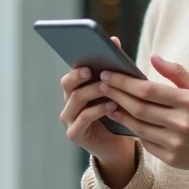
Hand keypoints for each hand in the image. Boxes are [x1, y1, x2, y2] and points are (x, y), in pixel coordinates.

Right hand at [59, 37, 137, 182]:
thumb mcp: (117, 90)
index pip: (73, 70)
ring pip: (76, 99)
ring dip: (92, 91)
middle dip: (79, 74)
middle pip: (68, 83)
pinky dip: (98, 110)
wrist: (119, 146)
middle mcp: (69, 102)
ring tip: (107, 87)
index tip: (94, 50)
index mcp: (76, 89)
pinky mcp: (75, 134)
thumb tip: (114, 41)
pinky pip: (83, 118)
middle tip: (91, 69)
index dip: (83, 59)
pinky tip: (113, 106)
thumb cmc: (118, 114)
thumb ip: (113, 69)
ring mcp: (70, 119)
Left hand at [97, 54, 188, 171]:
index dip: (124, 82)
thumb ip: (176, 72)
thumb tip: (153, 57)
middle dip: (117, 95)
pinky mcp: (170, 157)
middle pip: (139, 108)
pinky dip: (133, 130)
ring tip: (109, 102)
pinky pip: (145, 142)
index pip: (148, 90)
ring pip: (138, 126)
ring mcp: (175, 143)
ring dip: (120, 113)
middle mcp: (182, 123)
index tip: (109, 74)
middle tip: (102, 85)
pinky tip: (124, 119)